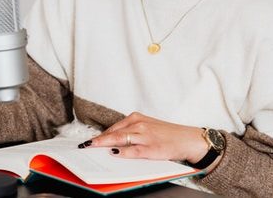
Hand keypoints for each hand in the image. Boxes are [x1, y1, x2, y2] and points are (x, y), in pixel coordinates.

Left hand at [84, 112, 211, 166]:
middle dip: (98, 140)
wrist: (188, 139)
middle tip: (85, 145)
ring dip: (106, 144)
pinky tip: (115, 154)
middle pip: (114, 133)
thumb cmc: (166, 134)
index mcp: (137, 118)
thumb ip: (130, 132)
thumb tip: (112, 143)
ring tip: (93, 149)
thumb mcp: (147, 127)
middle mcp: (140, 124)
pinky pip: (134, 150)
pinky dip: (124, 152)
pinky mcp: (152, 148)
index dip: (100, 135)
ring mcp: (145, 136)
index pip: (113, 127)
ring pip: (121, 139)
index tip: (88, 141)